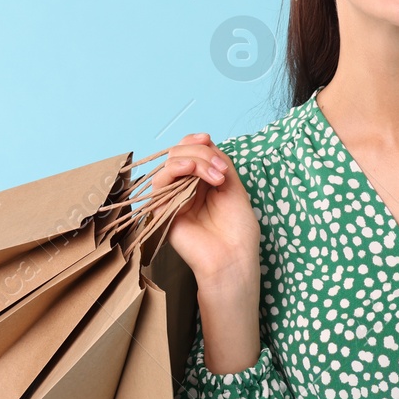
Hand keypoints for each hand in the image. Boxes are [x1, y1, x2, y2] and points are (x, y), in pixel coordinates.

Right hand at [151, 132, 260, 287]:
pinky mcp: (163, 209)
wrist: (233, 258)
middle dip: (202, 152)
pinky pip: (160, 180)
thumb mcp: (234, 187)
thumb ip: (219, 162)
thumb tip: (206, 143)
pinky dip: (176, 168)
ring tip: (215, 177)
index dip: (197, 141)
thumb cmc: (239, 230)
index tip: (209, 141)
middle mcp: (186, 187)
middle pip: (181, 151)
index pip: (191, 150)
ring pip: (171, 161)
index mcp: (203, 181)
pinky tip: (192, 170)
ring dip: (195, 160)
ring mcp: (174, 197)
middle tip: (222, 172)